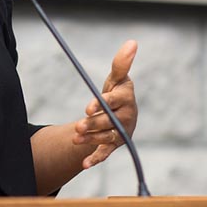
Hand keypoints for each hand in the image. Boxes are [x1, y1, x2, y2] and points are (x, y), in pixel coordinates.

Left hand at [72, 40, 137, 168]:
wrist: (120, 113)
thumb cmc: (117, 91)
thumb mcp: (117, 77)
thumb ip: (122, 63)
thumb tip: (132, 42)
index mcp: (126, 98)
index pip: (114, 101)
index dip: (101, 104)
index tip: (88, 107)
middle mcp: (126, 116)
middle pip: (108, 121)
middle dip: (93, 124)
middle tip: (78, 126)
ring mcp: (121, 132)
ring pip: (105, 137)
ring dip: (90, 140)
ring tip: (75, 138)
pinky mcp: (114, 145)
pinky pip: (105, 153)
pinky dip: (95, 158)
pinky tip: (84, 165)